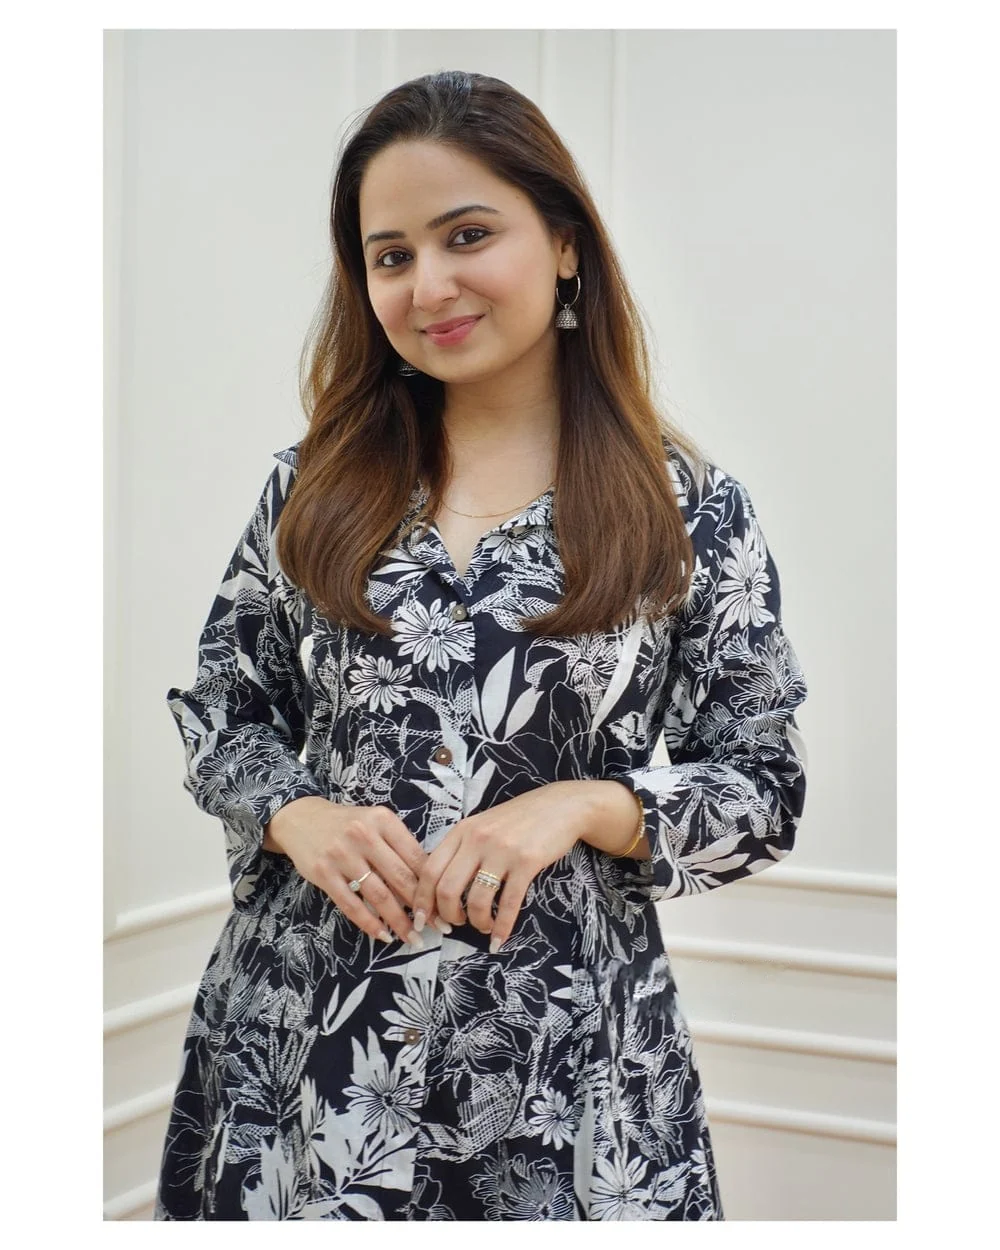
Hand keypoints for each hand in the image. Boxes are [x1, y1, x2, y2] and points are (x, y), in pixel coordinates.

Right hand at [265, 797, 450, 945]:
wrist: (302, 818)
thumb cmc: (348, 824)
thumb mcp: (376, 823)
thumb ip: (399, 846)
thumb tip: (429, 884)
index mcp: (383, 820)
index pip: (416, 857)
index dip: (432, 886)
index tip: (444, 908)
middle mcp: (364, 835)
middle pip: (400, 878)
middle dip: (421, 908)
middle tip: (437, 929)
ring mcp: (342, 855)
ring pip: (378, 895)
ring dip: (398, 921)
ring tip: (412, 938)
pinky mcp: (323, 873)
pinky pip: (351, 905)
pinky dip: (369, 923)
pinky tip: (383, 935)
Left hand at [409, 782, 598, 952]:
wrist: (562, 805)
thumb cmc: (520, 819)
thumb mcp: (483, 825)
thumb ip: (462, 849)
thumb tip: (440, 887)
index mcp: (462, 830)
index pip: (429, 870)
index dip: (422, 901)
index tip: (424, 921)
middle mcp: (477, 839)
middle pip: (446, 889)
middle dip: (447, 916)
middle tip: (455, 925)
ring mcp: (502, 850)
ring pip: (476, 900)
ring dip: (477, 922)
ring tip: (483, 925)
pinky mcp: (527, 862)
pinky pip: (508, 904)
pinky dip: (501, 928)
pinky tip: (499, 939)